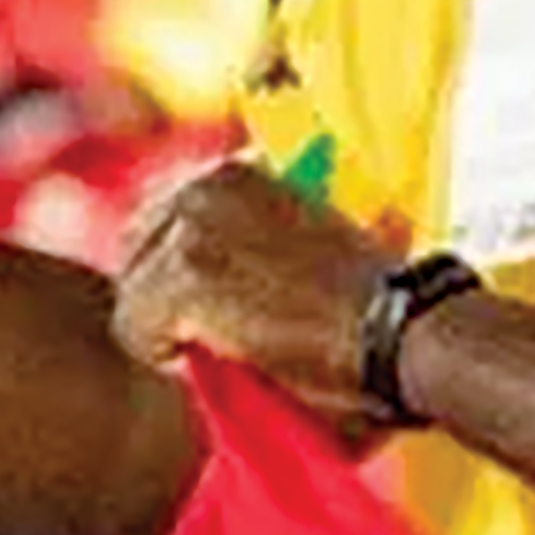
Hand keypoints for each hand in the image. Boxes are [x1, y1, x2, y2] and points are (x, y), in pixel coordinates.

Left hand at [108, 164, 395, 428]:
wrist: (402, 327)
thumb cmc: (370, 305)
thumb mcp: (304, 241)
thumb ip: (252, 243)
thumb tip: (207, 286)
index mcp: (232, 172)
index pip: (158, 224)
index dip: (177, 277)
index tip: (213, 313)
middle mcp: (203, 186)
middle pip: (135, 254)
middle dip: (162, 300)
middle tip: (210, 341)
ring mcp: (189, 227)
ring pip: (132, 295)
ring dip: (165, 332)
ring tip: (223, 355)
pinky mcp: (182, 275)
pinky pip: (134, 329)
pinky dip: (166, 357)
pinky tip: (218, 362)